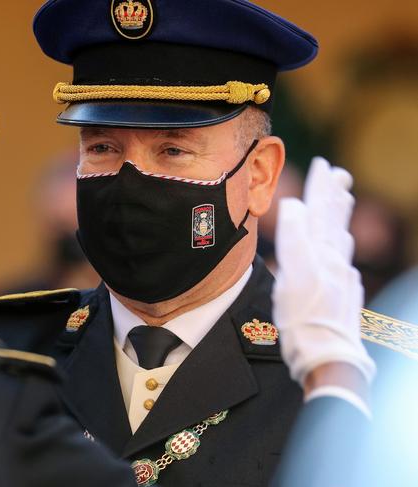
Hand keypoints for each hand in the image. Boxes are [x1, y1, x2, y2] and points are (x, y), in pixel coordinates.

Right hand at [273, 157, 375, 387]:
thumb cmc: (303, 320)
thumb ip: (295, 239)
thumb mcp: (292, 276)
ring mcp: (342, 279)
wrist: (328, 358)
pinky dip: (340, 246)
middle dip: (335, 196)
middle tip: (341, 173)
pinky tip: (341, 249)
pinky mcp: (344, 295)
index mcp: (321, 254)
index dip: (320, 188)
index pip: (320, 212)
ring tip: (343, 200)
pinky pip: (343, 261)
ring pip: (341, 240)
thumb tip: (294, 205)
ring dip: (340, 217)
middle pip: (335, 222)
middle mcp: (335, 262)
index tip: (323, 164)